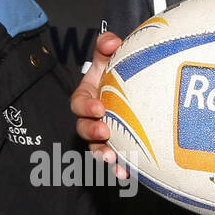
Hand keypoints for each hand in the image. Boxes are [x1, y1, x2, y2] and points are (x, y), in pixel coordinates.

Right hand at [69, 31, 128, 177]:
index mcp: (87, 97)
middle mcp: (91, 118)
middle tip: (105, 132)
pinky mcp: (116, 147)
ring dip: (103, 154)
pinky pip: (114, 160)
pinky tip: (127, 173)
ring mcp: (103, 135)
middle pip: (84, 128)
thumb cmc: (118, 74)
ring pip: (97, 148)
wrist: (136, 89)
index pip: (79, 102)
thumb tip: (110, 41)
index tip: (99, 107)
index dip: (86, 106)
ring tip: (113, 159)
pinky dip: (119, 167)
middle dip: (92, 132)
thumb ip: (107, 47)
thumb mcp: (110, 58)